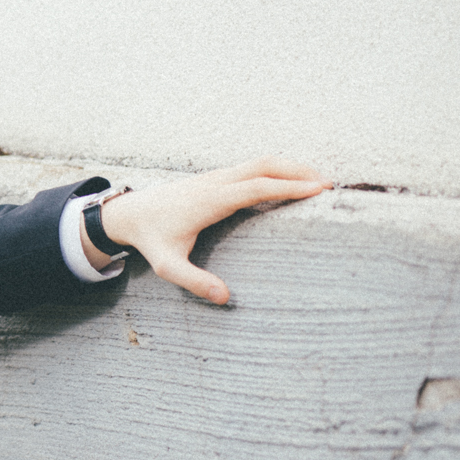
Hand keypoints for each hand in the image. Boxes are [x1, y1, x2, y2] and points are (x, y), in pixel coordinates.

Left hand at [91, 156, 332, 303]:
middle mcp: (215, 182)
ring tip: (318, 183)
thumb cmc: (151, 239)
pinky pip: (252, 167)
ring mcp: (216, 176)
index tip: (319, 190)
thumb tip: (225, 297)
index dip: (289, 186)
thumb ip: (194, 281)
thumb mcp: (167, 266)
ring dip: (290, 167)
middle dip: (298, 171)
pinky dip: (276, 170)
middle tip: (330, 186)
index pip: (256, 187)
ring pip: (259, 162)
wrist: (129, 213)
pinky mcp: (216, 177)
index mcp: (209, 200)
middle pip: (264, 165)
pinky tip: (291, 182)